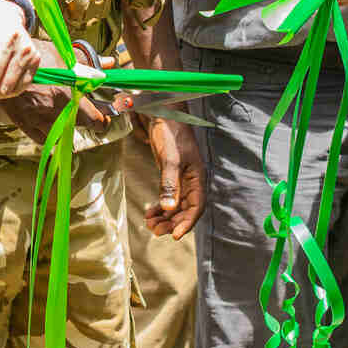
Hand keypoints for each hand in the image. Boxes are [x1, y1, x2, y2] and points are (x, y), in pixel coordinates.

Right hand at [0, 39, 110, 145]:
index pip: (95, 120)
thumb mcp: (63, 55)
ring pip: (62, 136)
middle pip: (80, 127)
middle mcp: (56, 112)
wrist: (2, 62)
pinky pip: (43, 140)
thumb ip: (88, 62)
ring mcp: (39, 120)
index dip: (102, 121)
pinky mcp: (24, 123)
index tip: (104, 118)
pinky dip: (49, 135)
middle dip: (86, 121)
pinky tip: (51, 126)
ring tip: (67, 117)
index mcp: (69, 96)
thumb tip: (110, 64)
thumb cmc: (36, 57)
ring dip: (68, 128)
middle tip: (87, 114)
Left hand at [142, 119, 204, 239]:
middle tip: (156, 231)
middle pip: (185, 209)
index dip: (187, 223)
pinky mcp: (170, 174)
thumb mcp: (169, 159)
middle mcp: (191, 180)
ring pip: (176, 205)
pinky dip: (159, 206)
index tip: (174, 236)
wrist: (161, 112)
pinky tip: (150, 213)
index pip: (196, 206)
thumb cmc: (169, 133)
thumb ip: (169, 184)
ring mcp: (180, 178)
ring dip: (164, 217)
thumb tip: (169, 208)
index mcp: (197, 177)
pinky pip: (168, 196)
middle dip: (172, 222)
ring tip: (150, 224)